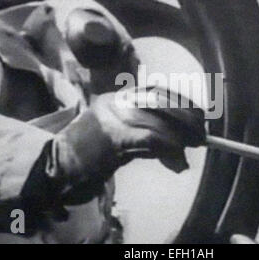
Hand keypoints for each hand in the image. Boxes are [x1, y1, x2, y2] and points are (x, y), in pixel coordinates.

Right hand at [90, 88, 205, 172]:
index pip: (156, 91)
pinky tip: (177, 159)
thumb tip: (179, 142)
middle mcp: (115, 103)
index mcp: (116, 98)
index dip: (182, 102)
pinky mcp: (113, 138)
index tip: (199, 115)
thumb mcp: (117, 135)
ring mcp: (112, 118)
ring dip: (181, 137)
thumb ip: (144, 133)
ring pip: (158, 121)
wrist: (56, 168)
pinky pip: (150, 138)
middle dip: (187, 118)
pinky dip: (168, 147)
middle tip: (201, 136)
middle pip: (161, 103)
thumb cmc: (88, 155)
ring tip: (192, 147)